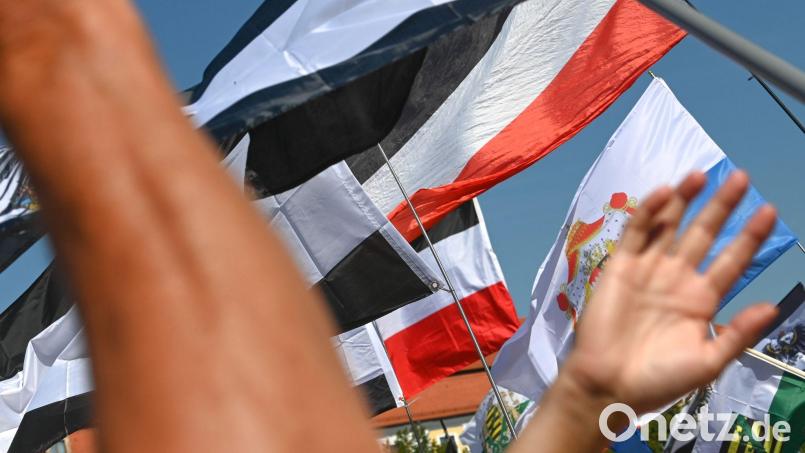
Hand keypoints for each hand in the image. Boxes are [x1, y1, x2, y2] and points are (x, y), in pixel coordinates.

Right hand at [566, 170, 777, 413]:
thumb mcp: (708, 362)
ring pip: (670, 226)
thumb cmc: (659, 379)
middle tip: (741, 178)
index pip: (732, 260)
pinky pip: (636, 233)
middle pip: (704, 233)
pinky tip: (664, 193)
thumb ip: (738, 333)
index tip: (770, 211)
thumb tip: (772, 305)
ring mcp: (648, 269)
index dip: (750, 237)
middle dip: (721, 207)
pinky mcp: (620, 266)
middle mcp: (677, 278)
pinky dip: (648, 212)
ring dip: (684, 200)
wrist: (609, 385)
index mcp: (702, 300)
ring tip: (701, 174)